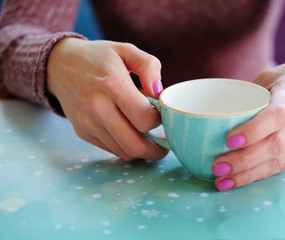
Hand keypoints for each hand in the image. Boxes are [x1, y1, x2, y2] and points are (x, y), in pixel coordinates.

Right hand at [47, 38, 167, 159]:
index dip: (159, 121)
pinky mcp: (82, 132)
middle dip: (156, 150)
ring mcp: (88, 122)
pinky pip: (111, 149)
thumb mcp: (126, 50)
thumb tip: (159, 92)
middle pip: (135, 145)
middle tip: (165, 144)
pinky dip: (126, 148)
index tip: (161, 115)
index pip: (144, 119)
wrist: (59, 65)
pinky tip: (132, 136)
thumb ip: (148, 66)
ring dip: (142, 151)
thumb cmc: (98, 57)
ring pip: (124, 151)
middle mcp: (97, 107)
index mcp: (112, 84)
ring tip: (151, 141)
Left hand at [212, 58, 284, 190]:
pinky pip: (279, 166)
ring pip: (278, 160)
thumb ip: (246, 94)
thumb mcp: (269, 76)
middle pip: (275, 144)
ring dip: (247, 174)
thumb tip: (215, 115)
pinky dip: (256, 176)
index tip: (229, 140)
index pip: (277, 115)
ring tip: (222, 180)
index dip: (254, 130)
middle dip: (244, 160)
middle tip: (217, 166)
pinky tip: (236, 181)